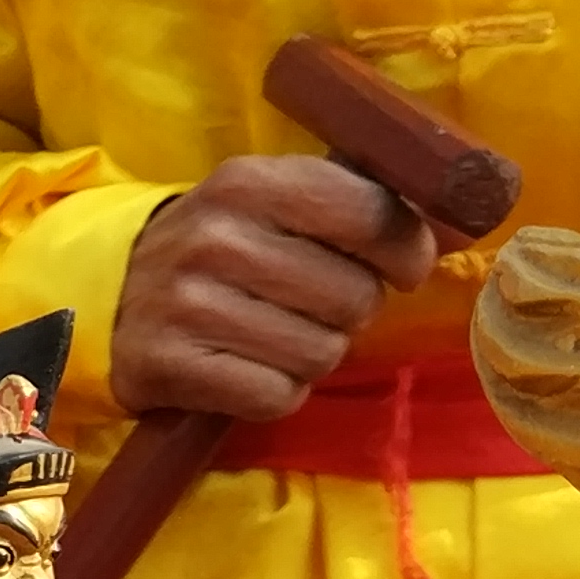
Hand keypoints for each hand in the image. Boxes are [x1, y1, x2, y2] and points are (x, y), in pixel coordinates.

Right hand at [113, 155, 437, 423]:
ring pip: (319, 353)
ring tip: (275, 338)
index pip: (371, 216)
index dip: (406, 251)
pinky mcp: (166, 363)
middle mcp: (214, 236)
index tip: (400, 268)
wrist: (109, 298)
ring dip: (312, 356)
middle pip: (353, 296)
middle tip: (312, 307)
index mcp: (248, 182)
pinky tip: (247, 370)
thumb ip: (368, 207)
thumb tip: (470, 217)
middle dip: (348, 312)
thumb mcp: (279, 205)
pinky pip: (274, 396)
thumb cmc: (223, 251)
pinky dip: (274, 393)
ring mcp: (185, 303)